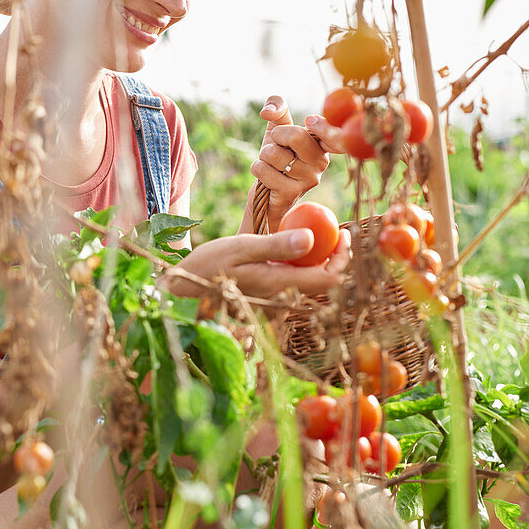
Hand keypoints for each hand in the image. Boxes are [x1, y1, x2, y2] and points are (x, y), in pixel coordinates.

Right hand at [161, 227, 351, 299]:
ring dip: (318, 259)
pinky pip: (295, 280)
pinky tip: (294, 244)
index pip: (329, 280)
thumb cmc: (209, 264)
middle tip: (335, 229)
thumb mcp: (241, 247)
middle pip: (324, 282)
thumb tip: (312, 238)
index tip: (343, 233)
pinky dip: (301, 263)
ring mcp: (277, 300)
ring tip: (317, 232)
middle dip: (334, 256)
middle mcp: (282, 298)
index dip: (342, 258)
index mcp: (279, 285)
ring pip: (310, 281)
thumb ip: (276, 245)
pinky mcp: (269, 296)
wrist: (184, 286)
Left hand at [245, 96, 346, 232]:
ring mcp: (309, 179)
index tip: (309, 120)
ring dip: (264, 156)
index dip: (323, 126)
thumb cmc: (276, 156)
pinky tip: (265, 176)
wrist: (267, 192)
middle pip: (295, 136)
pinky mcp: (292, 192)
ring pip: (274, 154)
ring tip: (272, 164)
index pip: (332, 134)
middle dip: (276, 137)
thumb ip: (278, 108)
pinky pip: (264, 170)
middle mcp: (321, 161)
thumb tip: (268, 111)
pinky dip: (257, 168)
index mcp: (322, 144)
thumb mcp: (278, 128)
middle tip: (277, 146)